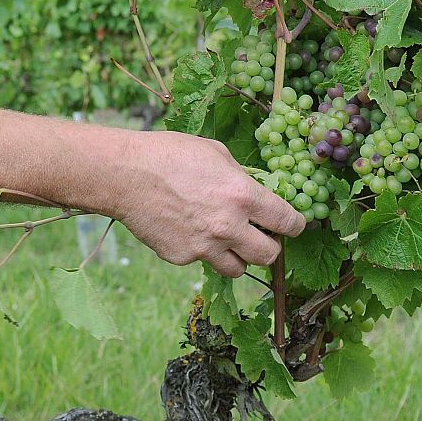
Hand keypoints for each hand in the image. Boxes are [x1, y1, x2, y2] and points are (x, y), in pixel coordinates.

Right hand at [103, 130, 303, 278]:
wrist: (126, 175)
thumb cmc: (170, 154)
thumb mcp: (215, 152)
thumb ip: (240, 176)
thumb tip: (253, 188)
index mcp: (243, 196)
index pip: (287, 222)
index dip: (296, 225)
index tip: (294, 225)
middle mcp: (229, 227)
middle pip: (269, 255)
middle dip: (269, 246)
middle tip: (260, 235)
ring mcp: (205, 247)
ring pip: (239, 269)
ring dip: (238, 256)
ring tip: (225, 238)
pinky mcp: (183, 257)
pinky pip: (203, 261)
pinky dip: (202, 250)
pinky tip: (188, 229)